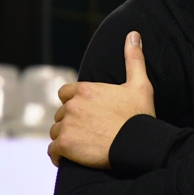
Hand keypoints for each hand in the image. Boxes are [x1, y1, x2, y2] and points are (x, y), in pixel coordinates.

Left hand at [48, 31, 155, 167]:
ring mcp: (66, 126)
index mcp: (85, 90)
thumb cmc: (140, 115)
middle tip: (89, 132)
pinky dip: (59, 156)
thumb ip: (133, 59)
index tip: (88, 114)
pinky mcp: (64, 145)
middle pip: (61, 114)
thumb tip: (133, 34)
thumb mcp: (140, 85)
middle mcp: (72, 105)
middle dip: (71, 122)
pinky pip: (53, 151)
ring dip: (66, 139)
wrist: (139, 143)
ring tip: (82, 147)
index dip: (76, 103)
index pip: (66, 93)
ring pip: (56, 132)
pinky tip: (68, 159)